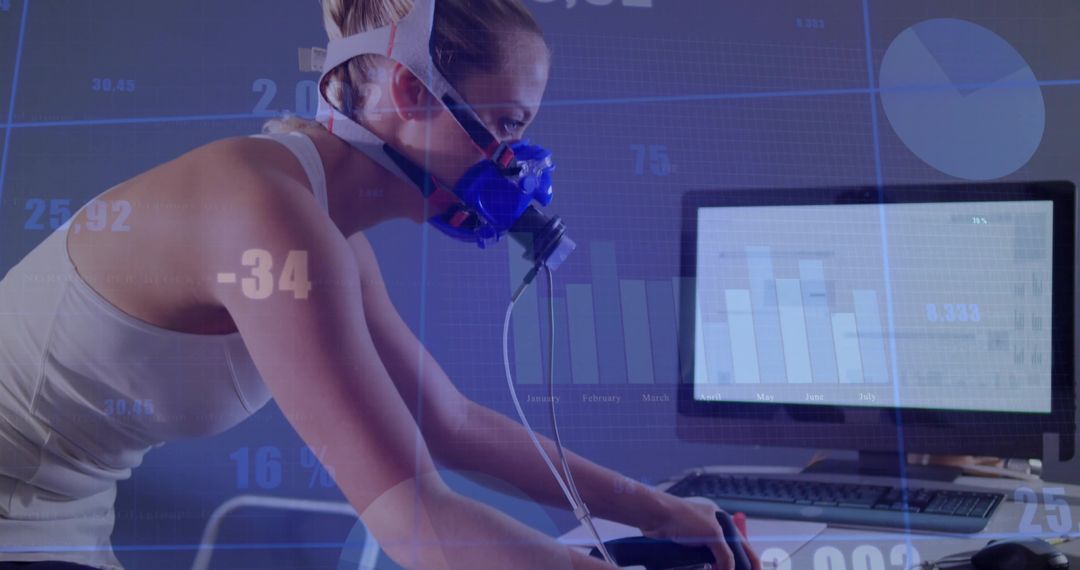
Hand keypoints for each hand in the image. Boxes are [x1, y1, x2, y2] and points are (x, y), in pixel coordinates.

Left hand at [638, 495, 760, 569]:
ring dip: (716, 567)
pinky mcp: (684, 547)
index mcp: (722, 523)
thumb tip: (730, 569)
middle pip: (728, 555)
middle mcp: (712, 531)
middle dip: (731, 566)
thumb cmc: (683, 517)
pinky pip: (696, 562)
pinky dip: (700, 567)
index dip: (752, 560)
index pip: (743, 545)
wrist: (656, 517)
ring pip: (712, 561)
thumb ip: (725, 554)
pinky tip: (701, 569)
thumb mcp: (713, 534)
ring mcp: (698, 540)